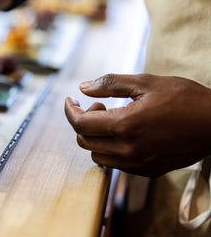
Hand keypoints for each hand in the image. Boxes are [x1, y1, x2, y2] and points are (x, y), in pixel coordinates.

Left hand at [64, 73, 210, 176]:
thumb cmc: (183, 98)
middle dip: (83, 121)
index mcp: (125, 125)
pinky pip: (115, 164)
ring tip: (113, 119)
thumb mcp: (146, 82)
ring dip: (95, 137)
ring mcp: (138, 163)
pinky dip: (109, 149)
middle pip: (84, 141)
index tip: (70, 100)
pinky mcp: (147, 171)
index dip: (70, 111)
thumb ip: (110, 84)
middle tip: (100, 105)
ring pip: (97, 156)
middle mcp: (128, 149)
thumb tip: (82, 88)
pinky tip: (124, 133)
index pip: (80, 125)